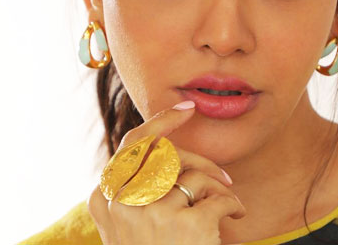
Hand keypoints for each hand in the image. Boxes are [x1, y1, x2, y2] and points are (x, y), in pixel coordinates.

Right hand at [87, 101, 246, 244]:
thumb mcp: (131, 227)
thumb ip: (134, 190)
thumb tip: (163, 145)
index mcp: (104, 200)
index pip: (131, 145)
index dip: (160, 123)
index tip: (186, 110)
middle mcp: (122, 203)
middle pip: (167, 153)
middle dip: (201, 158)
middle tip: (224, 177)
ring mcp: (151, 212)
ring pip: (195, 173)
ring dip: (219, 186)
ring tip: (227, 204)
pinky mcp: (185, 223)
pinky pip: (217, 195)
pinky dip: (232, 205)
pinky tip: (233, 220)